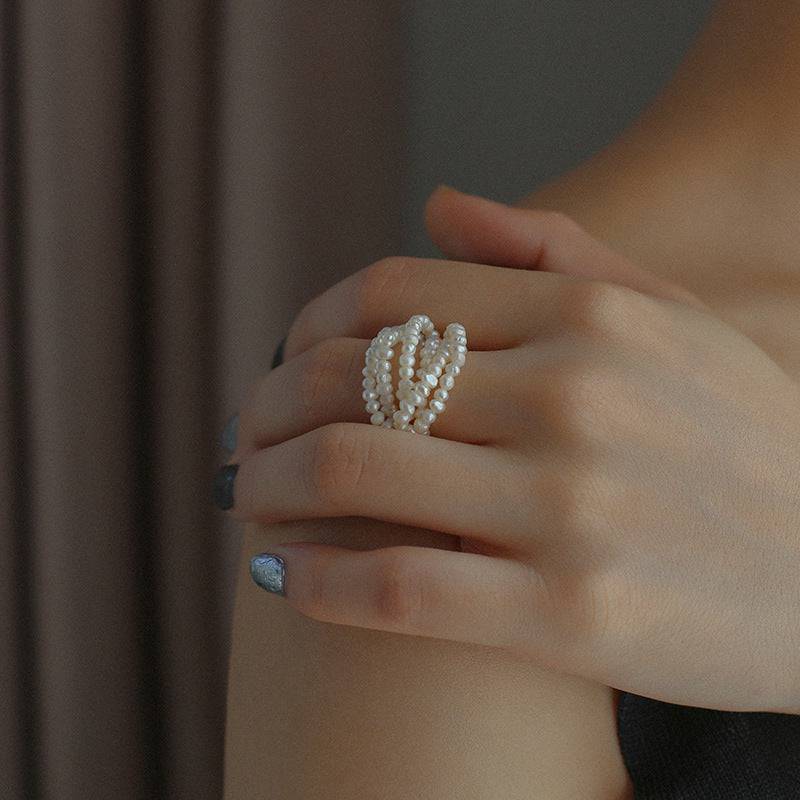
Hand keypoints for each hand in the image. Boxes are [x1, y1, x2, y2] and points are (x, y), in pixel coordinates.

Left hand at [225, 185, 799, 713]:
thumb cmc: (745, 445)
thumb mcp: (671, 319)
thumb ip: (554, 249)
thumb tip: (437, 204)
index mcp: (588, 317)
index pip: (390, 292)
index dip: (305, 325)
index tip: (281, 362)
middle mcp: (572, 396)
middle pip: (349, 374)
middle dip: (266, 406)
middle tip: (243, 437)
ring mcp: (570, 506)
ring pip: (351, 471)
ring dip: (265, 485)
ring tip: (245, 498)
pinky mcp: (571, 615)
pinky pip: (399, 586)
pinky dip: (315, 583)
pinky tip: (279, 580)